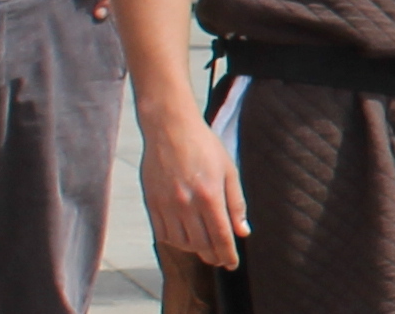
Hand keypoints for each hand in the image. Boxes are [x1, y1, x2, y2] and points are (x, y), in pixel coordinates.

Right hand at [139, 109, 246, 268]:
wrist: (170, 129)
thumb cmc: (204, 147)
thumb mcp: (229, 171)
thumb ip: (236, 203)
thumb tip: (243, 232)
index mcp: (209, 195)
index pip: (221, 236)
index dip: (227, 254)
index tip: (232, 264)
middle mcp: (186, 203)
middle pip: (201, 244)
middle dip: (213, 256)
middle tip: (221, 260)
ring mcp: (166, 205)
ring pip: (181, 242)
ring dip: (195, 250)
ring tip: (205, 248)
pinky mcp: (151, 203)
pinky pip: (163, 233)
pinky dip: (176, 241)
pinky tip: (185, 238)